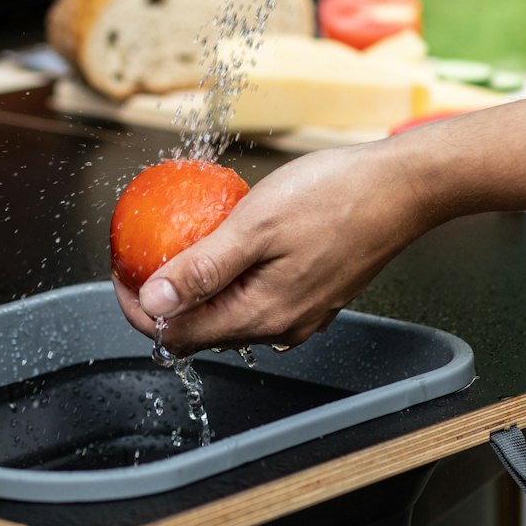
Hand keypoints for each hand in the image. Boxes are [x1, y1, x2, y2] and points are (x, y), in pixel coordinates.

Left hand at [112, 140, 434, 354]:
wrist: (404, 188)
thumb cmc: (336, 196)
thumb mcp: (256, 225)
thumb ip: (202, 268)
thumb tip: (154, 304)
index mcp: (261, 316)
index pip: (176, 337)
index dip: (138, 310)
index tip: (122, 272)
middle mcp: (280, 327)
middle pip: (200, 330)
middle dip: (162, 300)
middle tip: (143, 252)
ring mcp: (301, 314)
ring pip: (229, 314)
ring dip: (197, 288)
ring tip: (179, 244)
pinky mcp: (315, 295)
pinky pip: (258, 296)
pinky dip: (231, 277)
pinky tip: (228, 243)